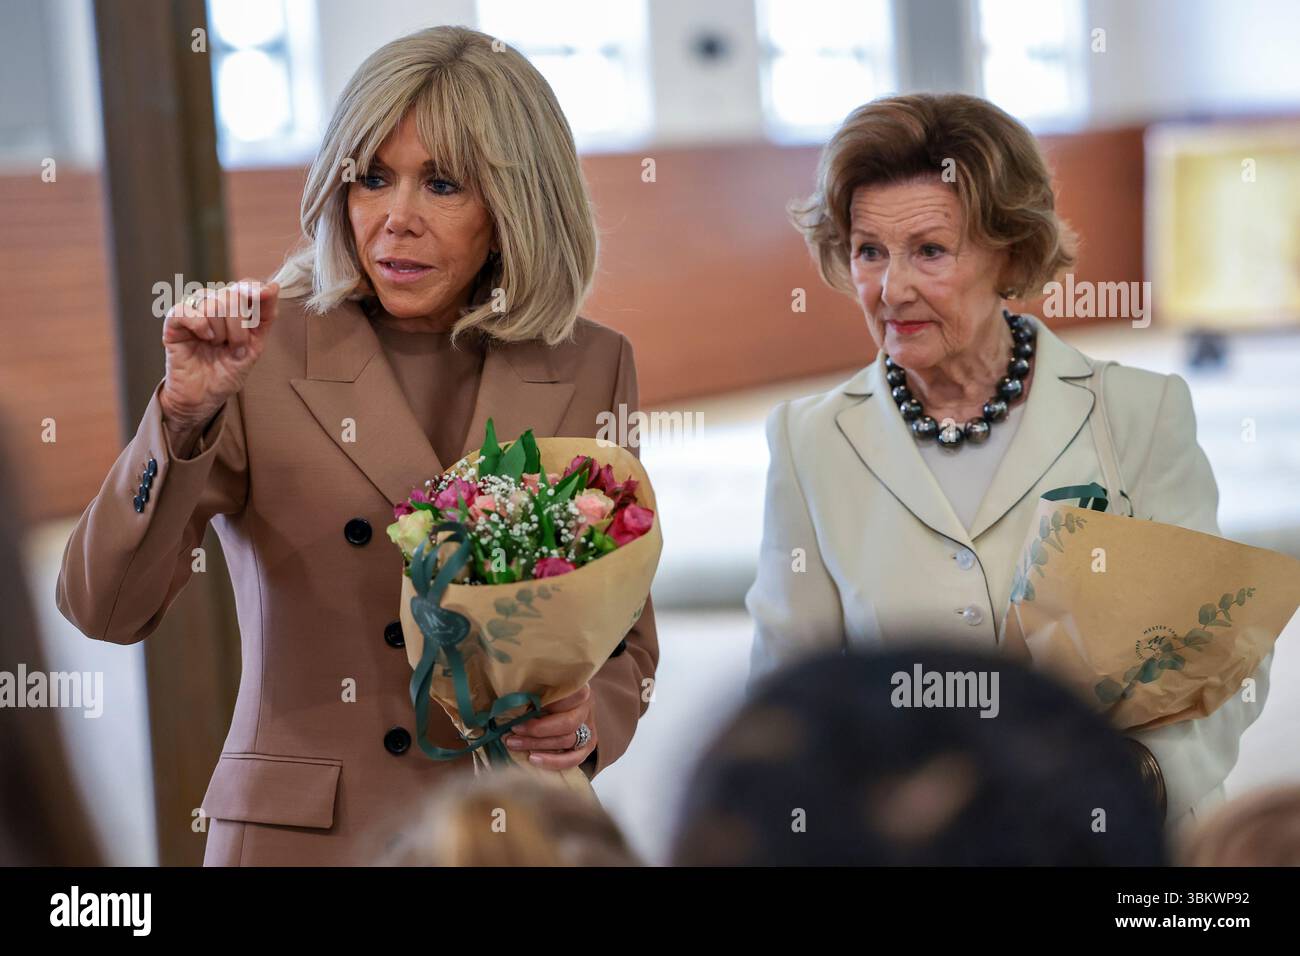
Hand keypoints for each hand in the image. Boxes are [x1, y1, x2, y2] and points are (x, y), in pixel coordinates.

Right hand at [160, 280, 278, 436]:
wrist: (205, 396)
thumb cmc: (227, 371)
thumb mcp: (255, 345)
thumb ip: (264, 316)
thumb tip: (273, 285)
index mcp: (234, 309)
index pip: (245, 286)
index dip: (254, 290)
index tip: (263, 295)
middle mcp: (213, 305)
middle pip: (231, 296)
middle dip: (240, 327)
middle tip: (235, 348)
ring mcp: (193, 311)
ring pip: (213, 304)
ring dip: (222, 332)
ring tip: (217, 347)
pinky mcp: (174, 322)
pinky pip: (186, 310)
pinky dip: (200, 325)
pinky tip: (204, 338)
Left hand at [505, 683, 596, 770]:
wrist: (559, 707)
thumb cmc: (543, 694)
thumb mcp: (540, 687)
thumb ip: (532, 692)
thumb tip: (512, 703)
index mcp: (576, 687)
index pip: (567, 696)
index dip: (544, 704)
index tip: (520, 707)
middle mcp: (585, 707)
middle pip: (567, 722)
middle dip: (537, 729)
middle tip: (513, 729)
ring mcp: (588, 728)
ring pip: (567, 740)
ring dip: (537, 744)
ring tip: (513, 743)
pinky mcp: (587, 746)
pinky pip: (573, 759)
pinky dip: (552, 761)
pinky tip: (532, 759)